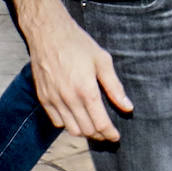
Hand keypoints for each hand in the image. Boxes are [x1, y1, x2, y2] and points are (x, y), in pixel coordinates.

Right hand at [25, 5, 133, 140]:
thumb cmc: (78, 44)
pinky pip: (57, 121)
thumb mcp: (102, 61)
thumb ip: (115, 87)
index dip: (110, 133)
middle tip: (108, 131)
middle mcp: (69, 99)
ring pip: (71, 129)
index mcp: (86, 90)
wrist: (49, 34)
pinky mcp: (44, 99)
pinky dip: (68, 124)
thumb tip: (128, 107)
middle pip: (87, 130)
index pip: (100, 123)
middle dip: (99, 134)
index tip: (116, 136)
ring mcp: (54, 100)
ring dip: (85, 131)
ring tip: (94, 126)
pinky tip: (77, 116)